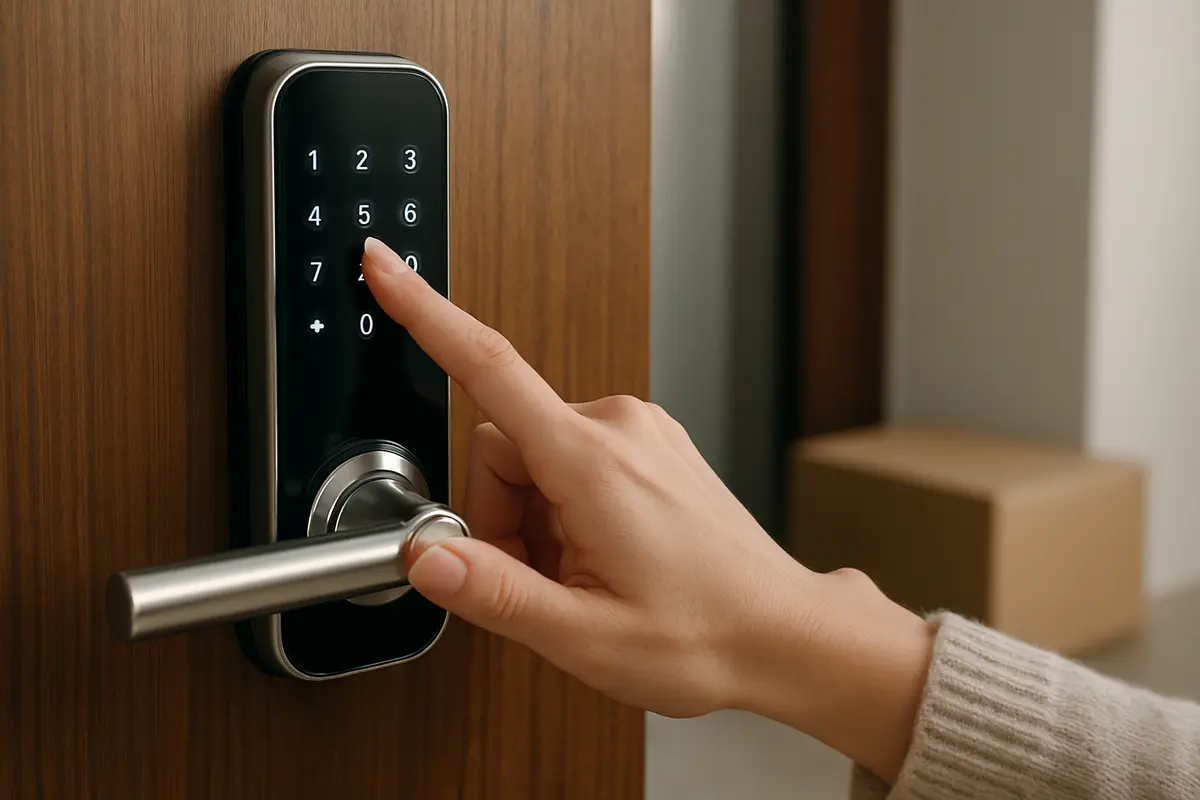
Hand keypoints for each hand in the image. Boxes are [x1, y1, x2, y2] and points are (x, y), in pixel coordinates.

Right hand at [362, 237, 933, 779]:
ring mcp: (640, 431)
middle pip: (501, 443)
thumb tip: (427, 556)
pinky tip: (601, 555)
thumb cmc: (706, 634)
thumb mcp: (585, 635)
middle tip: (543, 580)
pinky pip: (573, 457)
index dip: (424, 312)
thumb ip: (495, 591)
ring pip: (535, 455)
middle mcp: (618, 426)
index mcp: (592, 461)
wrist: (784, 632)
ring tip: (581, 575)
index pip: (488, 366)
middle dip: (499, 515)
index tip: (383, 267)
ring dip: (534, 517)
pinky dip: (565, 506)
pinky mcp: (651, 444)